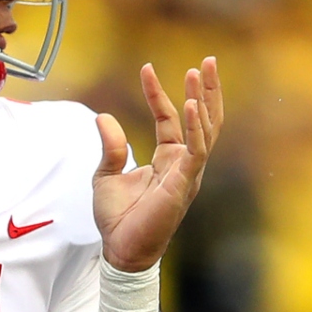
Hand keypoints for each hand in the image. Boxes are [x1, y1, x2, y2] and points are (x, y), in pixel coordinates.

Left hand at [91, 58, 223, 270]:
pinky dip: (195, 127)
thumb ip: (111, 146)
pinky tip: (191, 104)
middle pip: (202, 120)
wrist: (121, 250)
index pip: (168, 118)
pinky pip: (196, 151)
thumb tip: (103, 116)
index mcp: (167, 160)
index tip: (147, 66)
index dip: (158, 92)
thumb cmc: (117, 219)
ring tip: (201, 72)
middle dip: (206, 89)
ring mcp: (187, 174)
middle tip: (208, 60)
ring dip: (205, 100)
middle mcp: (183, 164)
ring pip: (206, 130)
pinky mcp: (184, 184)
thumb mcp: (106, 174)